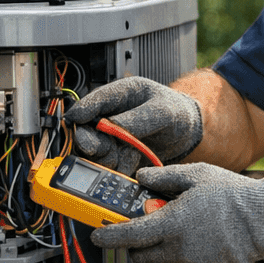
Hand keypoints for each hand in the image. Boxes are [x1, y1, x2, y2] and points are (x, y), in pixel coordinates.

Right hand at [63, 77, 203, 172]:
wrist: (188, 133)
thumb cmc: (177, 112)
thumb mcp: (164, 111)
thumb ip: (140, 118)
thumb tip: (113, 125)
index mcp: (121, 94)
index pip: (95, 100)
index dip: (82, 110)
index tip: (75, 120)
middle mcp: (112, 114)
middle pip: (88, 128)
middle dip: (90, 140)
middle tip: (98, 149)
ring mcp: (114, 135)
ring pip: (96, 149)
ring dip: (104, 157)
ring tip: (120, 159)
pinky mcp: (119, 153)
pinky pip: (109, 163)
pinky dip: (116, 168)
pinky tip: (128, 166)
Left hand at [91, 163, 263, 262]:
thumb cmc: (231, 196)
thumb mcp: (195, 176)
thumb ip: (162, 178)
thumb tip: (140, 178)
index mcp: (170, 224)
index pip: (126, 236)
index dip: (106, 237)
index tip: (96, 235)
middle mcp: (175, 251)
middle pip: (138, 253)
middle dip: (137, 241)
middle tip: (152, 223)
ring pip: (158, 262)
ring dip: (160, 250)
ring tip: (184, 231)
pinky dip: (177, 260)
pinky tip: (196, 244)